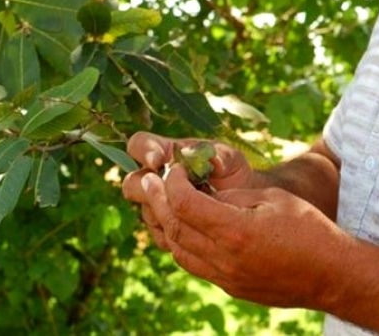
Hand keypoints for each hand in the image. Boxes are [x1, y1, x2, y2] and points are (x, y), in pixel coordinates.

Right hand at [122, 131, 255, 247]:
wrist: (246, 206)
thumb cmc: (234, 175)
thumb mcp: (231, 160)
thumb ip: (217, 154)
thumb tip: (198, 155)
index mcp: (166, 153)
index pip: (139, 145)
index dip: (144, 152)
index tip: (158, 161)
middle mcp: (155, 179)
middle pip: (132, 183)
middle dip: (147, 188)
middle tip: (168, 191)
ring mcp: (157, 206)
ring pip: (146, 211)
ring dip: (166, 212)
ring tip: (195, 213)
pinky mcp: (164, 230)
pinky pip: (160, 234)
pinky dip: (176, 232)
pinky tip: (198, 229)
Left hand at [139, 165, 352, 308]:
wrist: (332, 274)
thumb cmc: (308, 228)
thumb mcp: (271, 199)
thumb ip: (232, 197)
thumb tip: (203, 194)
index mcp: (236, 231)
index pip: (185, 203)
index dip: (173, 183)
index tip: (172, 169)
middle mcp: (225, 258)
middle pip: (175, 227)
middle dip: (158, 200)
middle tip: (148, 180)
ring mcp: (226, 277)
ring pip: (178, 251)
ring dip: (165, 225)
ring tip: (160, 202)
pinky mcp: (231, 287)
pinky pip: (193, 265)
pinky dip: (181, 244)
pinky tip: (183, 228)